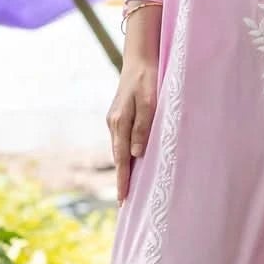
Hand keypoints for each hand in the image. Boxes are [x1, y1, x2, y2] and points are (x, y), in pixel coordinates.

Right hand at [107, 54, 159, 202]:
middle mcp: (113, 124)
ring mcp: (115, 120)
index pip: (121, 159)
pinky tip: (130, 163)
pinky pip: (121, 141)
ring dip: (123, 168)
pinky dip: (125, 155)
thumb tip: (136, 155)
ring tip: (128, 188)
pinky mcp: (119, 117)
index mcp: (119, 122)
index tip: (122, 200)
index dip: (123, 181)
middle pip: (118, 158)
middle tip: (124, 203)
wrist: (139, 60)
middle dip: (121, 179)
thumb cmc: (148, 80)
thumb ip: (142, 128)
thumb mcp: (149, 103)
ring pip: (119, 150)